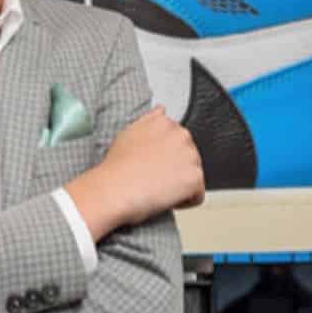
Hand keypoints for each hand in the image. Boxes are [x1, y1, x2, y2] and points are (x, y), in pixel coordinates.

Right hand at [98, 107, 204, 225]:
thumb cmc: (116, 168)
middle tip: (153, 180)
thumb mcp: (128, 132)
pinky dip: (184, 202)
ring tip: (156, 189)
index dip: (165, 159)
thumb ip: (149, 121)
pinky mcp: (195, 177)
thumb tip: (161, 110)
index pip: (178, 143)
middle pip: (189, 159)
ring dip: (179, 186)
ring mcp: (191, 155)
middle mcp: (181, 134)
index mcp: (165, 122)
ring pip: (193, 177)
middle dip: (175, 171)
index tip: (153, 167)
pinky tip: (165, 199)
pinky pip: (197, 196)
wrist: (113, 189)